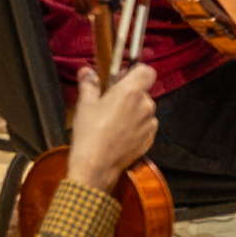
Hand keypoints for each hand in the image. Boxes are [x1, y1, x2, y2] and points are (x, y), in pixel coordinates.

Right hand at [63, 64, 158, 194]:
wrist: (96, 165)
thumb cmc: (89, 133)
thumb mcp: (85, 105)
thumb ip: (89, 84)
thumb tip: (86, 70)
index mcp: (131, 92)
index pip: (147, 70)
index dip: (136, 71)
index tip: (122, 77)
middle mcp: (146, 104)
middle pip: (143, 91)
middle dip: (129, 93)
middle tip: (110, 101)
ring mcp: (150, 122)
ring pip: (144, 109)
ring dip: (133, 111)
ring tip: (112, 121)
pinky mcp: (150, 138)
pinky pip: (145, 125)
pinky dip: (135, 126)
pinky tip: (119, 134)